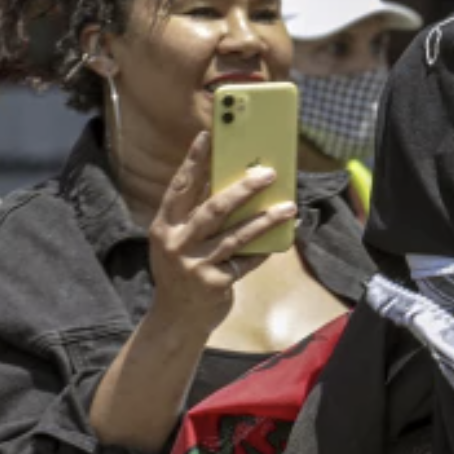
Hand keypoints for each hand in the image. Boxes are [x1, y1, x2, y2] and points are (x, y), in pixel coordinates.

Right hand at [146, 133, 293, 330]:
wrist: (177, 319)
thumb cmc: (184, 271)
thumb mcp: (181, 242)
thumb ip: (198, 217)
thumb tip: (235, 183)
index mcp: (164, 226)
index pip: (180, 186)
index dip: (194, 161)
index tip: (209, 135)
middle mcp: (175, 243)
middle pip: (213, 208)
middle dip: (242, 189)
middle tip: (268, 173)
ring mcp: (194, 264)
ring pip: (235, 235)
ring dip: (265, 219)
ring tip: (288, 207)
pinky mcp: (214, 283)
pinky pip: (247, 261)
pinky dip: (265, 249)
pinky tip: (284, 238)